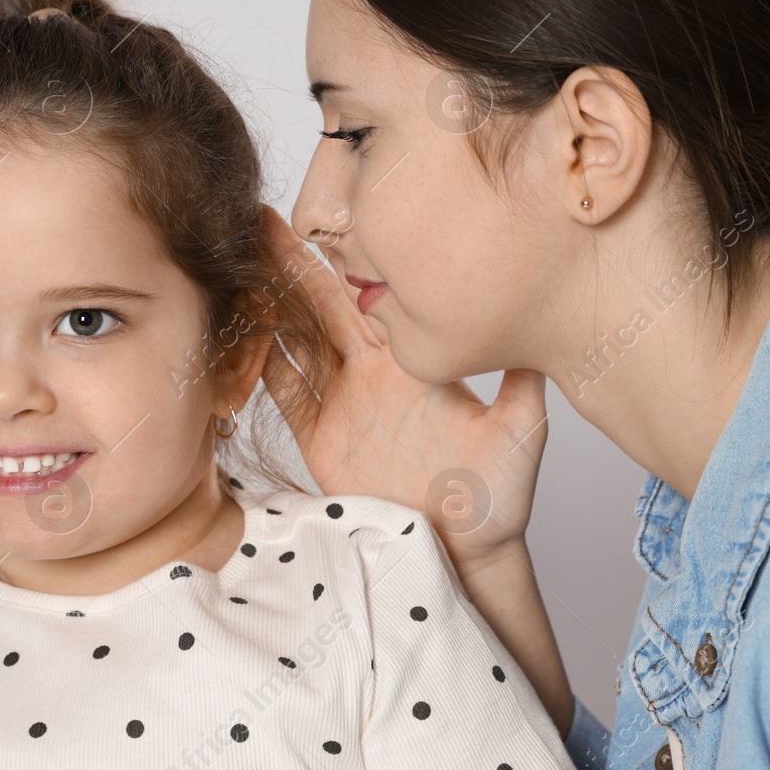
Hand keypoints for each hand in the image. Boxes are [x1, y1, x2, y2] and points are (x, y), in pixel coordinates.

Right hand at [257, 205, 551, 568]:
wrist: (466, 553)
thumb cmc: (499, 498)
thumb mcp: (520, 430)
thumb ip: (523, 380)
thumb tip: (534, 325)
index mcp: (414, 359)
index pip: (372, 295)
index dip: (344, 256)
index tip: (323, 215)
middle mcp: (374, 372)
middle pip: (323, 306)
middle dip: (290, 262)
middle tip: (255, 218)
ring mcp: (344, 403)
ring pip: (297, 341)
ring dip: (267, 303)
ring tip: (235, 262)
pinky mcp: (320, 439)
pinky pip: (284, 395)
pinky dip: (259, 365)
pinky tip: (236, 332)